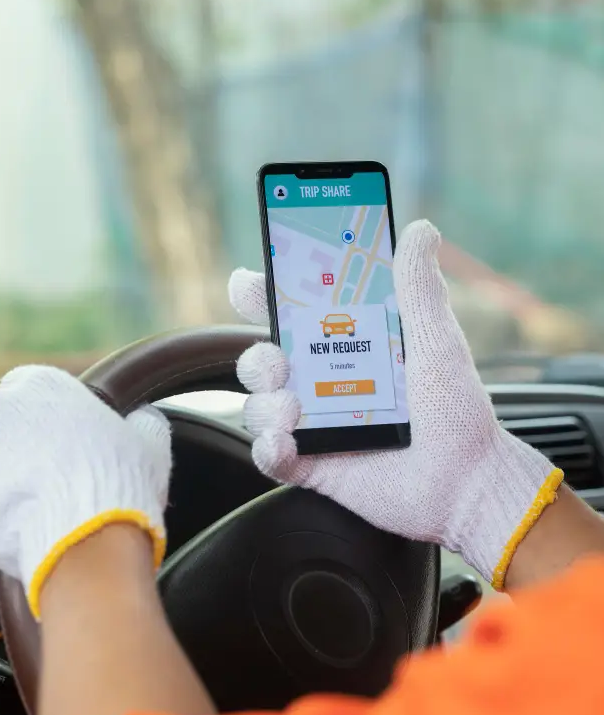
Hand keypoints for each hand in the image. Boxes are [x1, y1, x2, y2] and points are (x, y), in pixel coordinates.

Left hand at [0, 366, 170, 617]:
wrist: (87, 541)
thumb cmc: (121, 487)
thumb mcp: (150, 443)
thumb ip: (143, 420)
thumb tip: (143, 418)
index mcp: (42, 384)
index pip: (38, 393)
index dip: (56, 424)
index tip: (72, 449)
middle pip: (10, 429)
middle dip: (29, 453)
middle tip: (61, 485)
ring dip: (10, 483)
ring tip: (44, 512)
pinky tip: (24, 527)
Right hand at [229, 220, 562, 587]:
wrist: (466, 484)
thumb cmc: (457, 413)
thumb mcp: (436, 342)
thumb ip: (418, 289)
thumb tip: (419, 230)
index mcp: (348, 349)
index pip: (293, 316)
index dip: (263, 296)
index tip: (248, 283)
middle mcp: (324, 385)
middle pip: (262, 359)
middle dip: (257, 356)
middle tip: (281, 360)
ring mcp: (315, 426)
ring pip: (258, 406)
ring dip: (265, 402)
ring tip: (295, 407)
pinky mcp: (313, 467)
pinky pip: (269, 456)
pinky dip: (267, 447)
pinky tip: (286, 442)